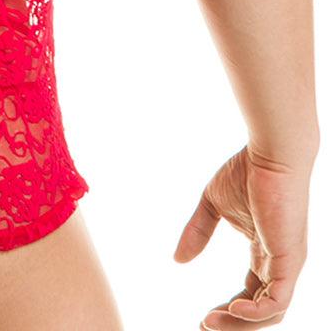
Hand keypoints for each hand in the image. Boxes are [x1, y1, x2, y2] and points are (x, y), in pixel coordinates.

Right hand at [173, 143, 312, 328]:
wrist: (269, 155)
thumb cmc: (245, 172)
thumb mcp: (212, 205)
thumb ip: (198, 232)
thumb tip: (177, 260)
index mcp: (266, 253)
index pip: (252, 293)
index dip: (229, 309)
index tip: (203, 317)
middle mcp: (280, 265)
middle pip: (261, 309)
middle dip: (234, 324)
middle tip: (204, 327)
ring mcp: (288, 264)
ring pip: (271, 312)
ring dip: (240, 323)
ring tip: (211, 322)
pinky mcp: (289, 260)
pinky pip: (278, 300)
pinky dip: (256, 311)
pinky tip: (232, 308)